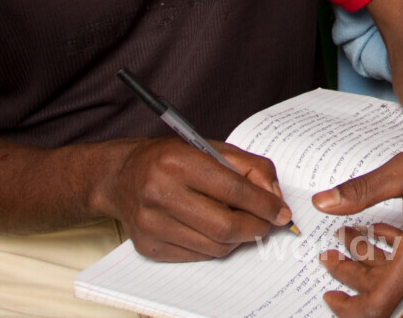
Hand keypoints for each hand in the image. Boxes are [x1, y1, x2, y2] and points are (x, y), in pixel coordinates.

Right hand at [102, 137, 289, 261]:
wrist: (121, 177)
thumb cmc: (171, 159)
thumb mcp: (211, 148)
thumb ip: (249, 167)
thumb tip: (275, 196)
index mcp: (177, 161)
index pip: (233, 190)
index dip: (265, 204)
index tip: (282, 212)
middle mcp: (159, 193)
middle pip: (225, 225)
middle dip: (256, 228)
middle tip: (268, 224)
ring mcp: (151, 223)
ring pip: (214, 246)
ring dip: (238, 239)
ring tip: (243, 224)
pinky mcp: (148, 246)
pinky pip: (198, 255)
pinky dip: (216, 246)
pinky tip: (216, 230)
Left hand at [314, 118, 402, 317]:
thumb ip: (359, 192)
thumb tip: (323, 202)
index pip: (378, 304)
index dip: (348, 308)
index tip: (330, 294)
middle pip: (387, 288)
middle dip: (355, 270)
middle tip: (335, 249)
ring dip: (379, 261)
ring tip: (360, 233)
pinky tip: (391, 233)